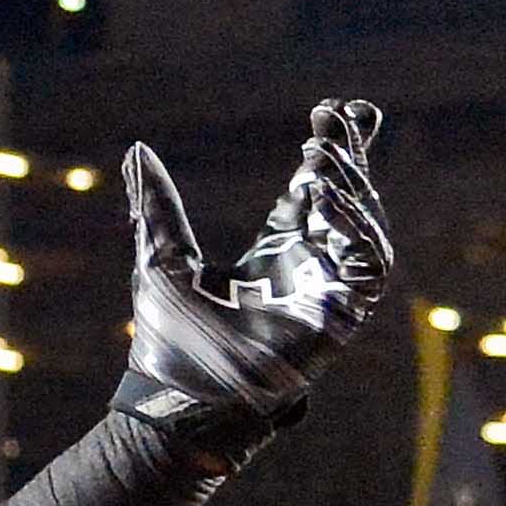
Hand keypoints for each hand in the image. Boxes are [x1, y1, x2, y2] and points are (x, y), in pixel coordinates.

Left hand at [116, 102, 389, 461]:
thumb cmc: (169, 340)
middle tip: (339, 112)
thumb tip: (136, 151)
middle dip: (348, 156)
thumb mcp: (159, 258)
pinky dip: (353, 227)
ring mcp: (329, 291)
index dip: (328, 152)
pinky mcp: (343, 314)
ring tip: (320, 152)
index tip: (331, 110)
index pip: (313, 193)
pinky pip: (369, 262)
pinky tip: (324, 197)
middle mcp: (308, 267)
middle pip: (346, 200)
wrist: (180, 395)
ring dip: (349, 186)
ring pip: (364, 225)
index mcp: (273, 253)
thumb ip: (155, 206)